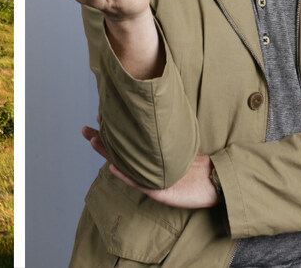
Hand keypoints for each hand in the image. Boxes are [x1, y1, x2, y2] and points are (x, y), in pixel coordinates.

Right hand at [82, 125, 219, 208]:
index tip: (98, 117)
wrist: (215, 182)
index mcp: (149, 158)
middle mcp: (147, 168)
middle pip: (119, 153)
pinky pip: (138, 183)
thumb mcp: (180, 142)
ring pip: (124, 166)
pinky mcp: (160, 192)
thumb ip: (165, 131)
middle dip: (101, 141)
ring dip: (108, 154)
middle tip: (85, 130)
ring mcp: (151, 180)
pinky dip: (125, 175)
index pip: (126, 142)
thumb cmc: (199, 163)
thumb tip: (154, 108)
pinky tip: (112, 166)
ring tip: (94, 141)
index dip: (111, 131)